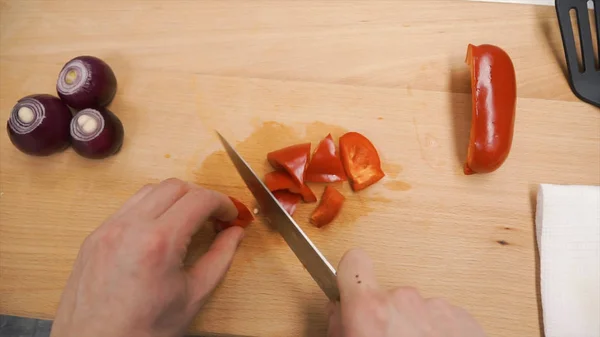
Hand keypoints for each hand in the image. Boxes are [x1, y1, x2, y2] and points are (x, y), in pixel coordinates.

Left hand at [50, 178, 243, 336]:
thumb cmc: (144, 331)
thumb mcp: (193, 296)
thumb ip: (220, 258)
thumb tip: (235, 233)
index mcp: (159, 242)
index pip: (199, 199)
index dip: (223, 203)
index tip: (231, 216)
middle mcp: (130, 227)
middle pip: (175, 186)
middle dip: (200, 196)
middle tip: (214, 218)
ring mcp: (108, 229)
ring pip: (149, 191)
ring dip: (174, 198)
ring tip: (187, 222)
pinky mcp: (94, 237)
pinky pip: (128, 208)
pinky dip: (150, 209)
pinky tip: (159, 231)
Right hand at [327, 249, 485, 336]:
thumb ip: (339, 324)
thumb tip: (339, 310)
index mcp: (371, 309)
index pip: (353, 261)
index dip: (350, 274)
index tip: (349, 285)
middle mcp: (406, 300)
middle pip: (388, 295)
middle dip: (387, 317)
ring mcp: (439, 308)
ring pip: (418, 309)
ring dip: (415, 328)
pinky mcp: (467, 321)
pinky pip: (444, 319)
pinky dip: (440, 334)